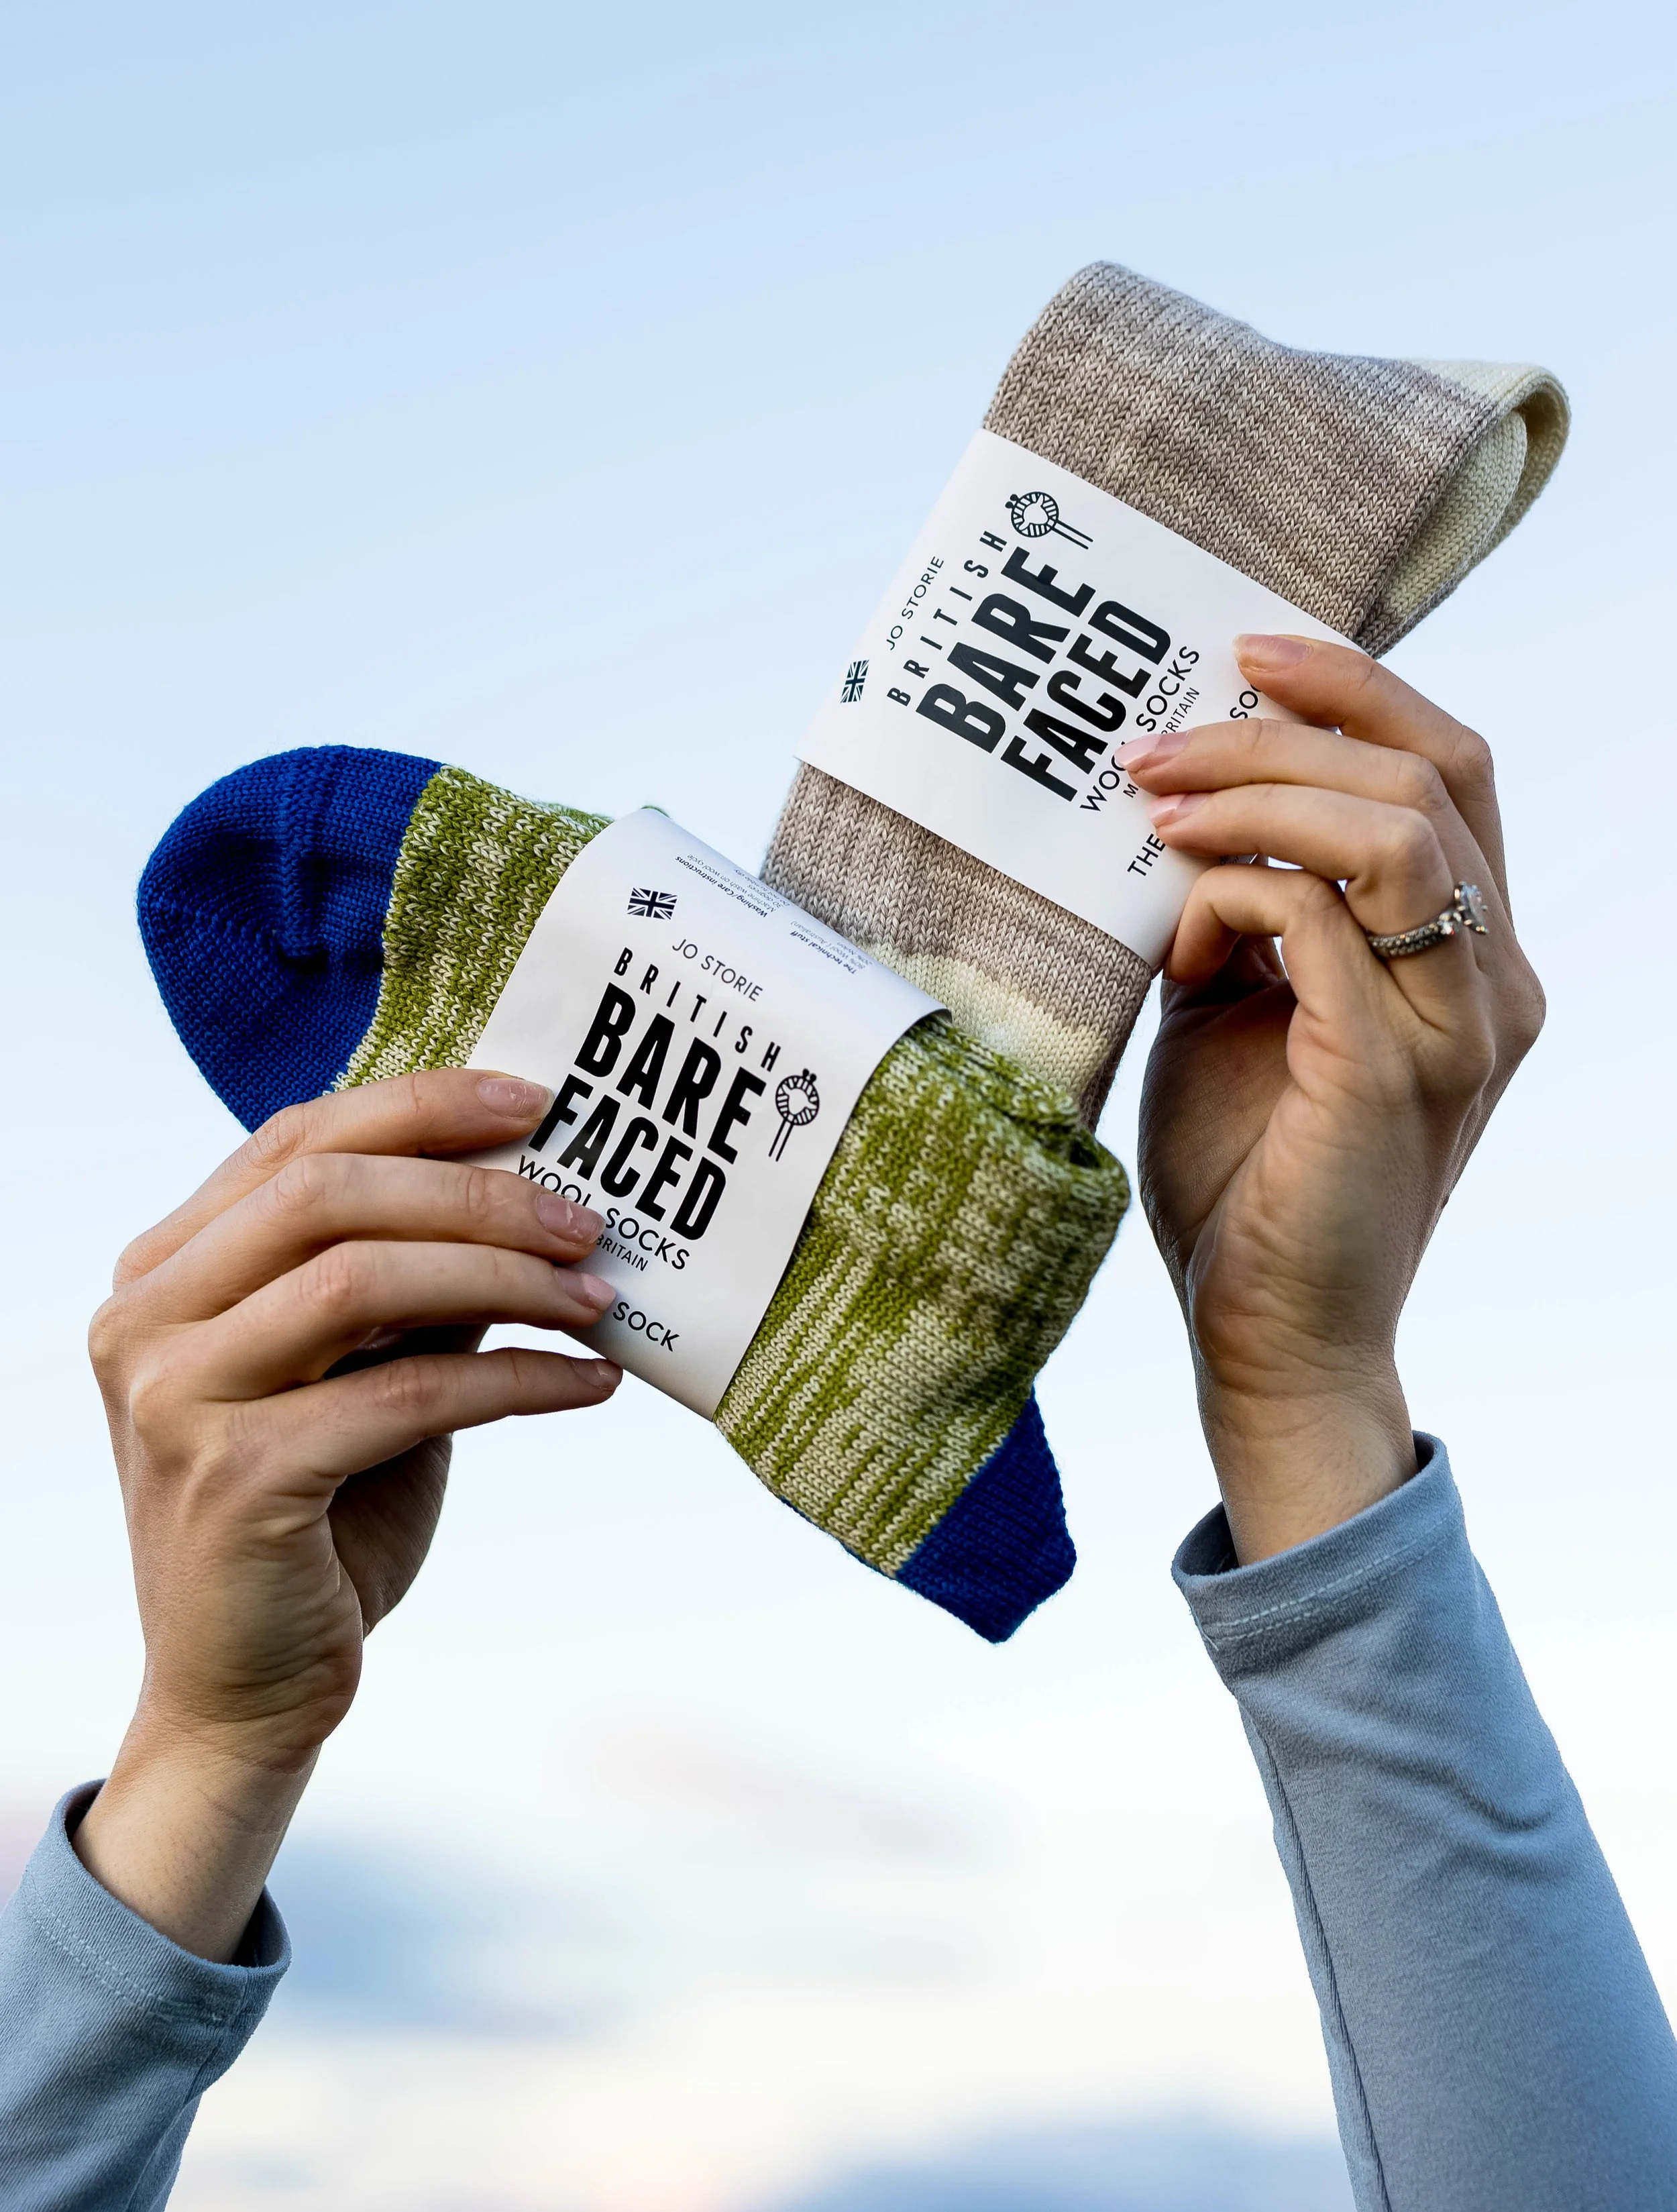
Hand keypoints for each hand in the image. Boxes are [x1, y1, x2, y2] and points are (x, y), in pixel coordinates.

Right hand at [76, 1070, 620, 1958]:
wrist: (248, 1689)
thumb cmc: (321, 1516)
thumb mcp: (366, 1372)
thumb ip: (416, 1280)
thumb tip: (534, 1185)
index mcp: (167, 1269)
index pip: (296, 1140)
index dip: (420, 1105)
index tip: (537, 1100)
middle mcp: (146, 1318)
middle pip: (325, 1192)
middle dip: (474, 1191)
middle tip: (587, 1218)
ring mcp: (177, 1399)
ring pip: (356, 1279)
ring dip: (500, 1277)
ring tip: (597, 1299)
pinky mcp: (232, 1482)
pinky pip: (398, 1395)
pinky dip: (511, 1380)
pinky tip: (587, 1384)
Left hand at [1125, 636, 1543, 1561]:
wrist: (1265, 1331)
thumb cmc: (1247, 1172)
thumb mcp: (1243, 1011)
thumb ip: (1247, 913)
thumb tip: (1179, 811)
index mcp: (1469, 954)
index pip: (1447, 770)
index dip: (1356, 689)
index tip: (1239, 655)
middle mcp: (1491, 980)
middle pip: (1430, 772)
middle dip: (1284, 726)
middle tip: (1156, 740)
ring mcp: (1456, 1026)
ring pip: (1396, 828)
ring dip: (1260, 793)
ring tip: (1153, 810)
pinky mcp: (1393, 1072)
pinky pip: (1323, 923)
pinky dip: (1234, 898)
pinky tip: (1173, 940)